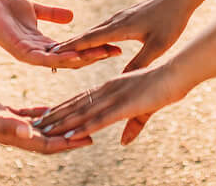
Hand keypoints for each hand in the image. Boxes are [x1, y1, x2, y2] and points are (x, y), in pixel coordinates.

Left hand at [0, 0, 121, 69]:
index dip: (93, 48)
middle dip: (94, 55)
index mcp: (43, 44)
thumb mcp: (34, 9)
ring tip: (101, 54)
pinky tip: (74, 56)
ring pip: (60, 61)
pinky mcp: (19, 50)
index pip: (74, 50)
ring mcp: (29, 53)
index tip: (115, 44)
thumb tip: (72, 16)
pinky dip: (59, 58)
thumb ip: (51, 14)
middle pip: (71, 59)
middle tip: (116, 51)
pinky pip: (42, 58)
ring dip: (81, 59)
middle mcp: (38, 53)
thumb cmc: (4, 5)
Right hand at [0, 73, 90, 154]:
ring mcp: (6, 122)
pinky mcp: (2, 110)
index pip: (44, 144)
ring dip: (56, 127)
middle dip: (68, 138)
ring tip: (76, 122)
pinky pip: (26, 116)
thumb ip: (5, 122)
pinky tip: (50, 111)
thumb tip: (29, 133)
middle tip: (93, 131)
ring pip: (37, 128)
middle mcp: (10, 131)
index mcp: (9, 134)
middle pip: (46, 139)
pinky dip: (40, 115)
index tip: (87, 139)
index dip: (66, 143)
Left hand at [34, 63, 185, 145]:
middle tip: (36, 125)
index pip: (81, 99)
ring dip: (62, 123)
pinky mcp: (124, 105)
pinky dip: (84, 128)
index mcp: (111, 87)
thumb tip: (123, 142)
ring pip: (82, 113)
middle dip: (56, 117)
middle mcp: (107, 90)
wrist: (178, 73)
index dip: (63, 108)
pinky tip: (71, 135)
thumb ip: (133, 126)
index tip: (47, 116)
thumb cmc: (165, 86)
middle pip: (76, 105)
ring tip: (44, 131)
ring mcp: (114, 97)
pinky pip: (100, 119)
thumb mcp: (145, 110)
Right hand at [47, 0, 192, 71]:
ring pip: (94, 31)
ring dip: (78, 40)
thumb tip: (123, 80)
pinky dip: (92, 36)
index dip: (71, 48)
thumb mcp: (158, 46)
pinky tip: (91, 41)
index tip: (53, 55)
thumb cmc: (171, 21)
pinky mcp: (126, 16)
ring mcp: (120, 17)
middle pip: (86, 35)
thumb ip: (139, 62)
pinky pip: (103, 28)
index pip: (89, 40)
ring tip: (63, 50)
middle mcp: (115, 20)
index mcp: (120, 27)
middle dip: (68, 45)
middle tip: (48, 55)